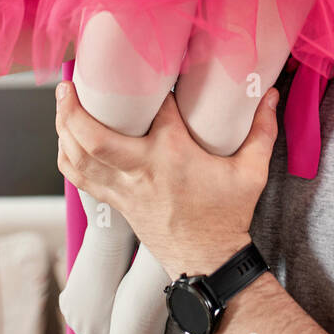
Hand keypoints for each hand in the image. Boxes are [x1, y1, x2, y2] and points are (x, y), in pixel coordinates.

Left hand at [55, 79, 280, 278]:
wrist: (208, 262)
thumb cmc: (228, 216)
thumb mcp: (252, 172)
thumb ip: (262, 130)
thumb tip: (271, 95)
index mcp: (173, 155)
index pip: (153, 110)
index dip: (150, 87)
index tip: (153, 71)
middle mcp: (141, 170)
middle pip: (93, 138)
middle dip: (73, 109)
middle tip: (68, 84)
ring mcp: (124, 189)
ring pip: (78, 158)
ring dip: (63, 129)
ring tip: (62, 103)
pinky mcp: (116, 203)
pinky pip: (79, 179)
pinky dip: (67, 157)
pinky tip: (66, 140)